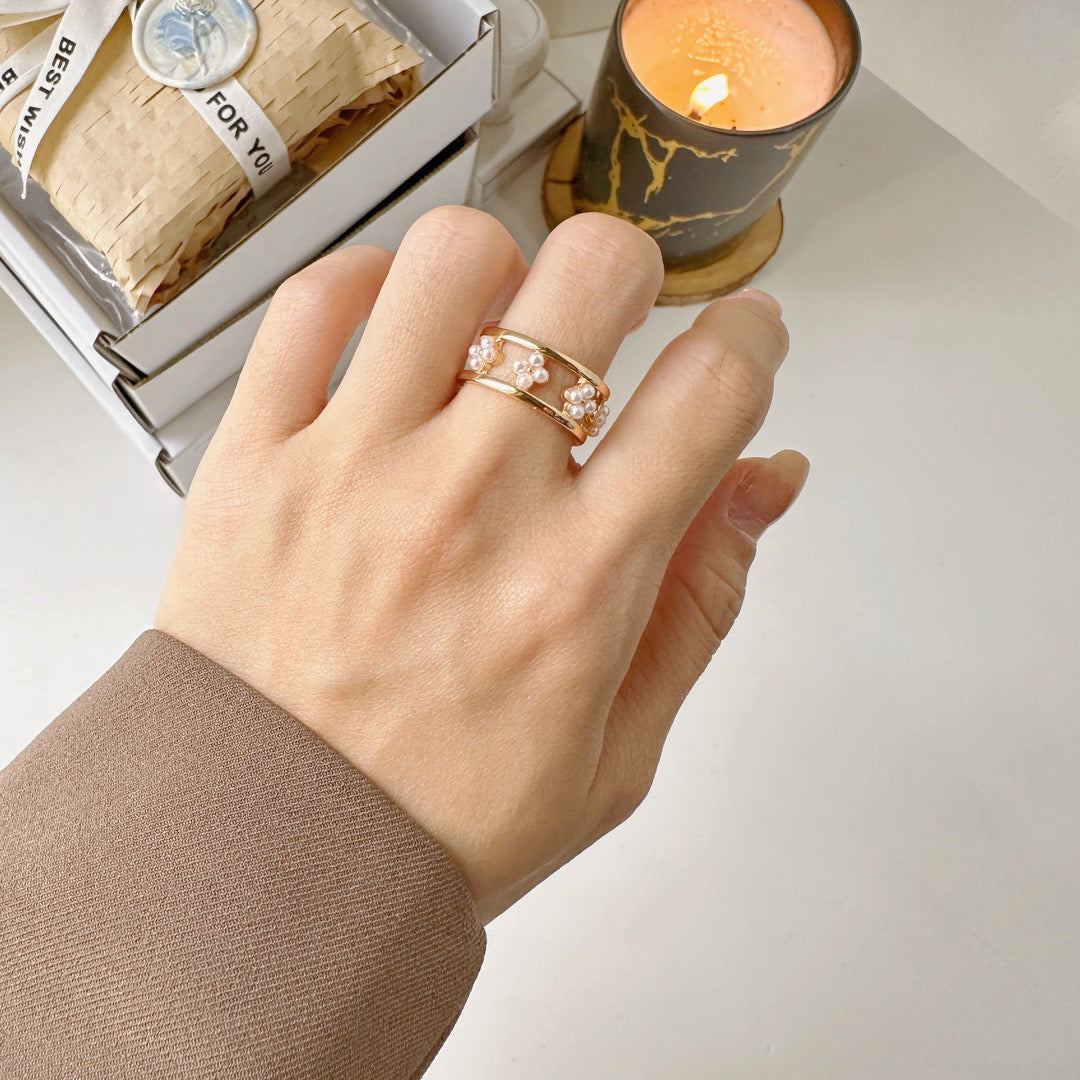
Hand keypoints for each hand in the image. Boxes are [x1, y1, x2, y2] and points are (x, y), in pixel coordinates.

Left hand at [157, 208, 805, 922]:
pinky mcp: (258, 460)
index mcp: (582, 580)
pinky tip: (391, 331)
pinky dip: (365, 285)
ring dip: (499, 270)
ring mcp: (357, 467)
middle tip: (611, 315)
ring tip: (490, 329)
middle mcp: (477, 502)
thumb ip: (704, 601)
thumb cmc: (443, 817)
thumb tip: (765, 480)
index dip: (750, 342)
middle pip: (590, 277)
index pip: (711, 392)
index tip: (740, 342)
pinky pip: (311, 304)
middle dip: (628, 271)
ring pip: (451, 259)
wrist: (276, 858)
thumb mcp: (619, 750)